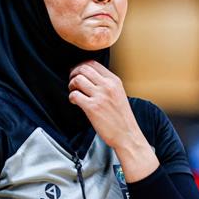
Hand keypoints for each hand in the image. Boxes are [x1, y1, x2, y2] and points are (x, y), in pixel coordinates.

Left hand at [68, 60, 158, 181]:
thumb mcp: (118, 94)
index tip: (77, 72)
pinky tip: (75, 102)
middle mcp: (107, 86)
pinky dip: (71, 97)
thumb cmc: (122, 118)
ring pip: (77, 80)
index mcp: (114, 81)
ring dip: (71, 85)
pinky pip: (75, 95)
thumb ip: (107, 84)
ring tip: (74, 92)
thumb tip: (89, 78)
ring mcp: (100, 96)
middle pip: (83, 68)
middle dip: (73, 73)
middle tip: (72, 81)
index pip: (93, 63)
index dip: (81, 66)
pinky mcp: (92, 107)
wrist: (127, 135)